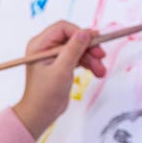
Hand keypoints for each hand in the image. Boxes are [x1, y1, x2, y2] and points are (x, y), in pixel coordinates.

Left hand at [13, 20, 106, 138]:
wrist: (40, 114)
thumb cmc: (45, 95)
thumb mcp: (61, 70)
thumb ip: (73, 50)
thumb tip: (85, 32)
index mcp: (39, 45)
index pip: (63, 29)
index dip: (80, 33)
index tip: (95, 41)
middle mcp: (46, 47)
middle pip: (73, 38)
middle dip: (89, 47)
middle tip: (101, 57)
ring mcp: (54, 56)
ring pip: (78, 48)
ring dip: (91, 58)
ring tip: (101, 71)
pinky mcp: (61, 65)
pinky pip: (78, 57)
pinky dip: (88, 63)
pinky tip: (96, 72)